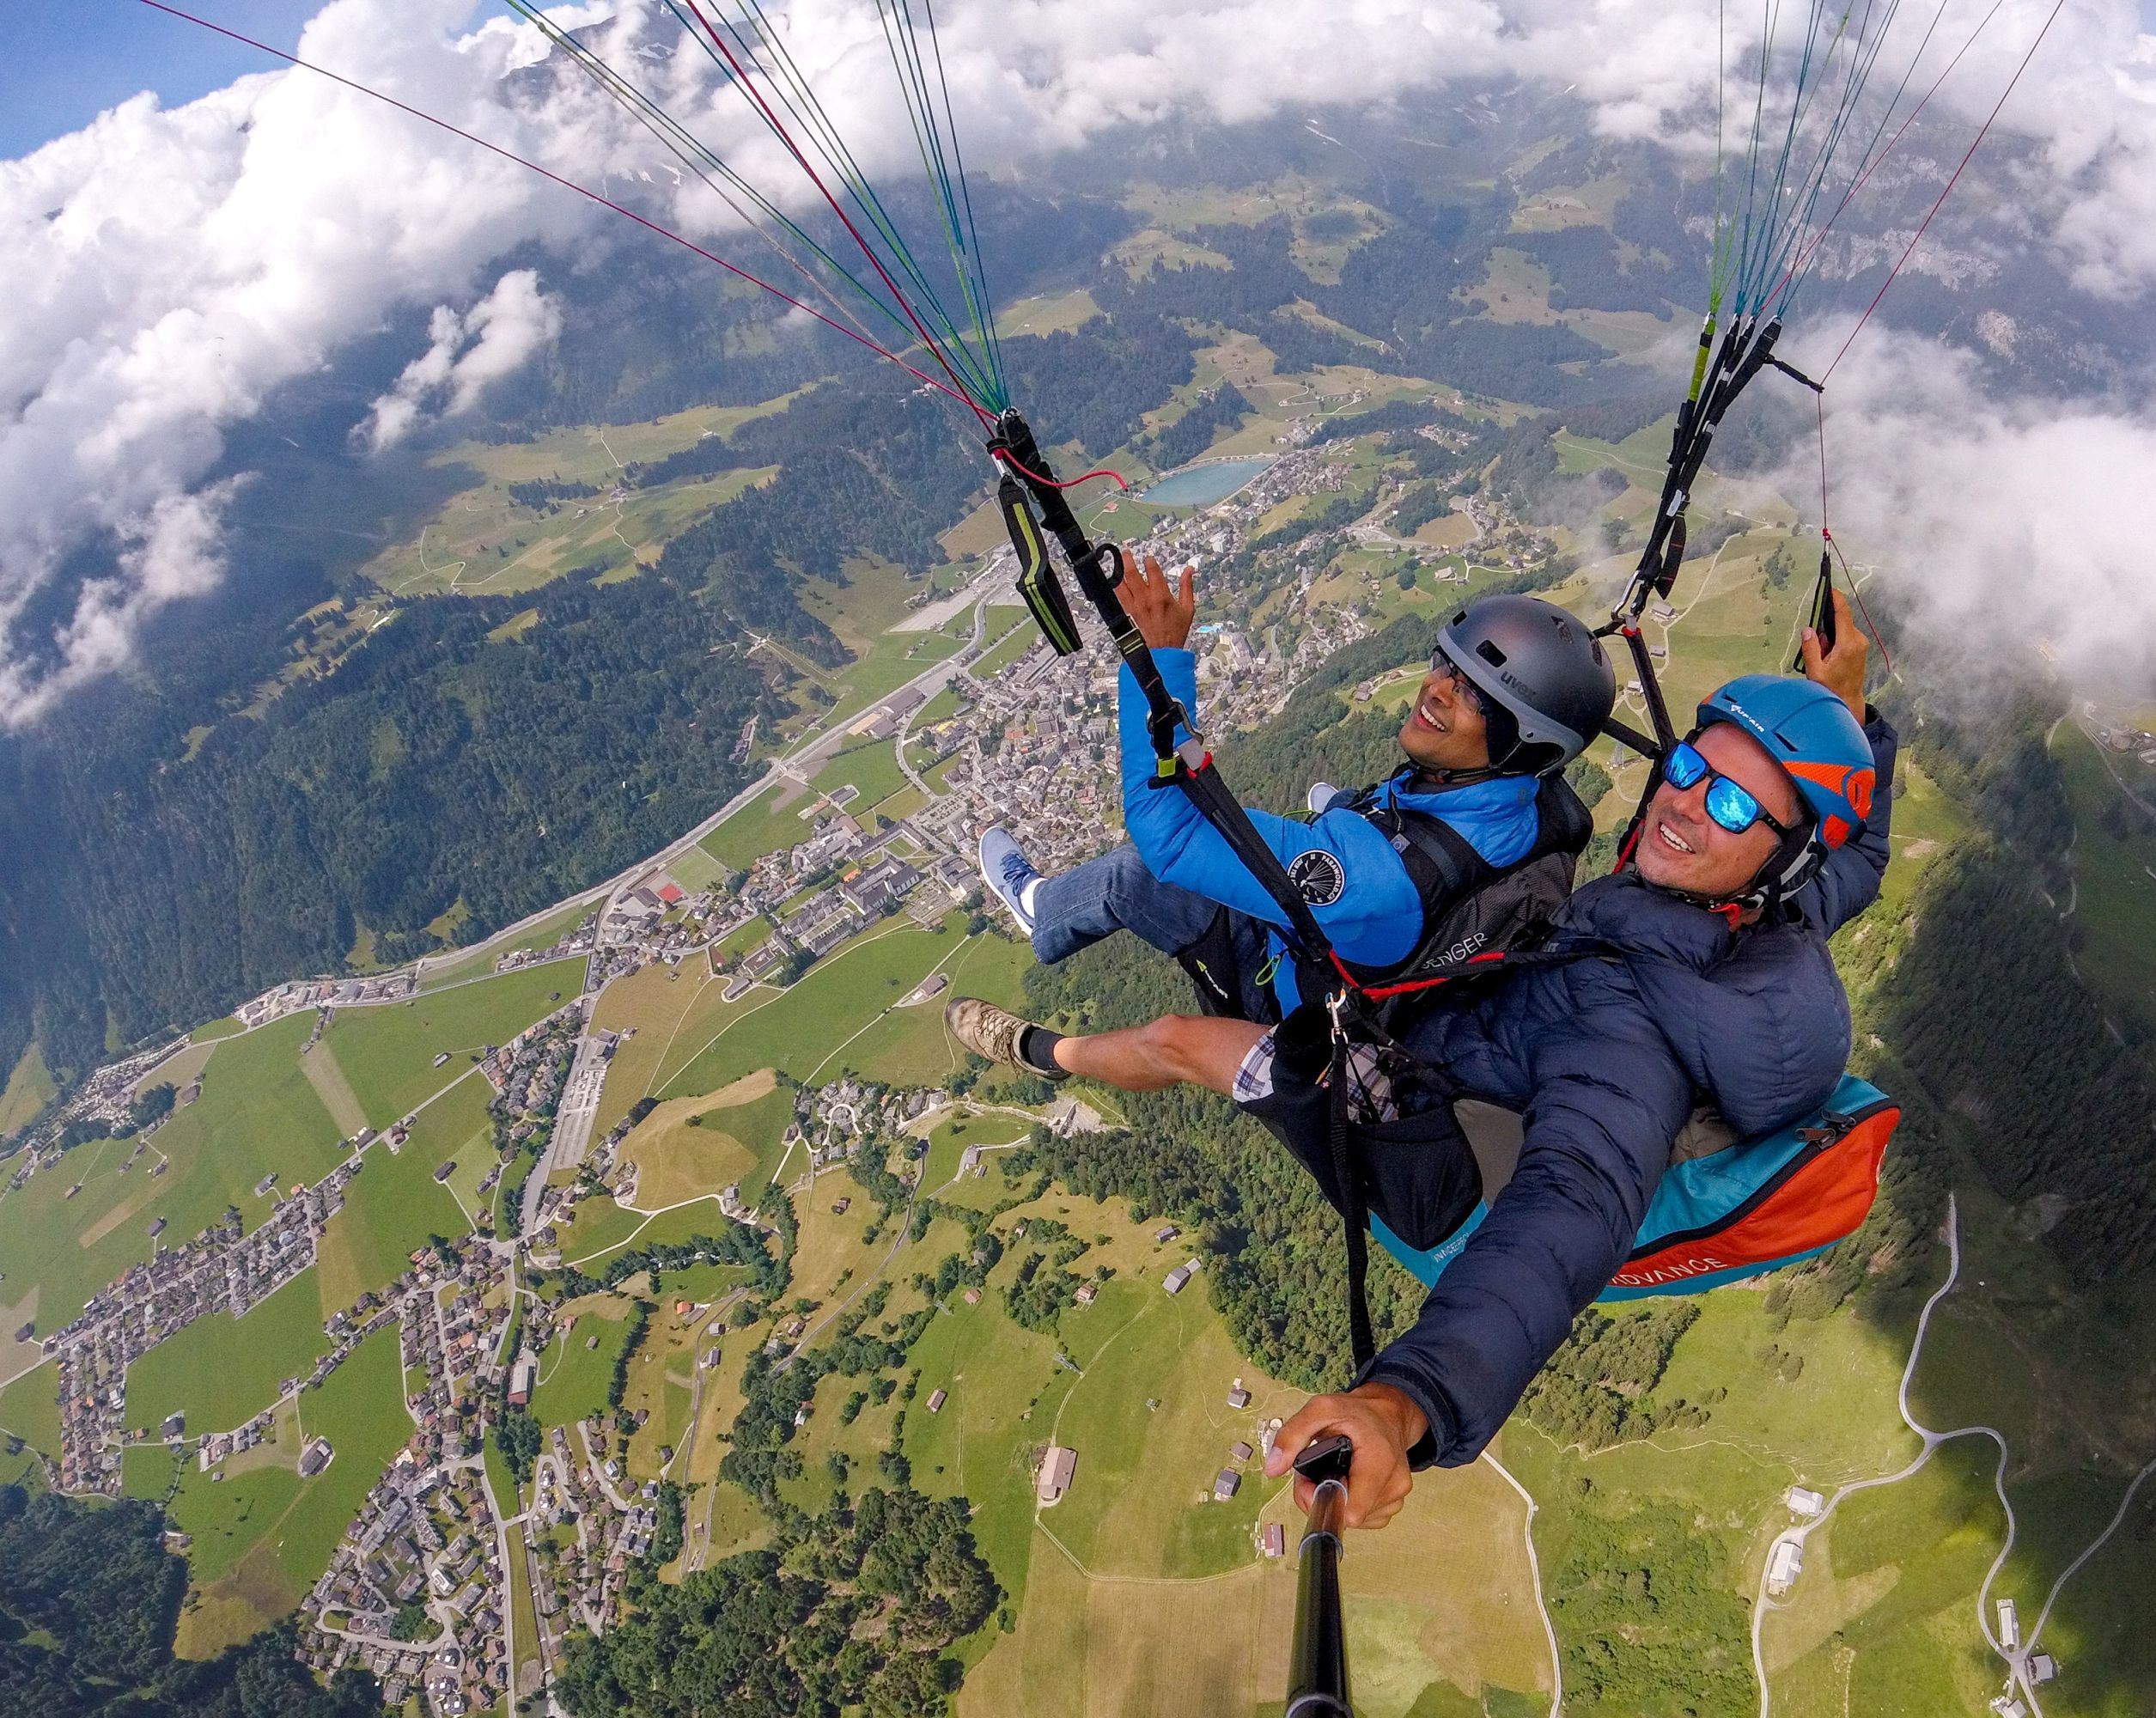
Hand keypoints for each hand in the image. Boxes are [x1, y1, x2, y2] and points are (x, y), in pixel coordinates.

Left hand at [1118, 550, 1196, 651]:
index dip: (1149, 561)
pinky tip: (1114, 582)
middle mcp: (1146, 600)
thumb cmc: (1175, 632)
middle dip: (1128, 560)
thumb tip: (1189, 571)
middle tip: (1126, 553)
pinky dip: (1115, 588)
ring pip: (1120, 585)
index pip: (1152, 570)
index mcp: (1161, 596)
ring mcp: (1134, 607)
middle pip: (1132, 574)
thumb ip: (1187, 587)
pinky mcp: (1127, 614)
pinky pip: (1118, 598)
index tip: (1148, 558)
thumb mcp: (1188, 609)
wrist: (1162, 652)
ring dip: (1118, 572)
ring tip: (1117, 563)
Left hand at [1263, 1381, 1427, 1529]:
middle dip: (1325, 1497)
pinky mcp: (1393, 1504)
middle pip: (1348, 1516)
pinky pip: (1365, 1519)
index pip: (1352, 1511)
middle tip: (1317, 1471)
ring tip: (1334, 1471)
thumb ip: (1293, 1435)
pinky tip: (1347, 1481)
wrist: (1388, 1415)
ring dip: (1337, 1500)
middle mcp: (1394, 1484)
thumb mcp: (1320, 1409)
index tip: (1311, 1480)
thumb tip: (1273, 1467)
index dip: (1322, 1500)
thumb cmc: (1357, 1412)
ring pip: (1355, 1520)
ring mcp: (1396, 1497)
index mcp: (1380, 1461)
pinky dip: (1350, 1503)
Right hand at [1800, 586, 1867, 724]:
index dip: (1836, 599)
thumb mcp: (1815, 670)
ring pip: (1841, 630)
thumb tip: (1808, 629)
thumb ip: (1811, 647)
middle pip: (1839, 622)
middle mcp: (1858, 641)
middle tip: (1817, 650)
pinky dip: (1834, 643)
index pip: (1843, 613)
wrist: (1849, 702)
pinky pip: (1845, 637)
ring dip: (1829, 639)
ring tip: (1823, 659)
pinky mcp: (1860, 648)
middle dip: (1825, 629)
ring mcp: (1861, 644)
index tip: (1829, 588)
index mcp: (1848, 644)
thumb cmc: (1831, 689)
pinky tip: (1829, 659)